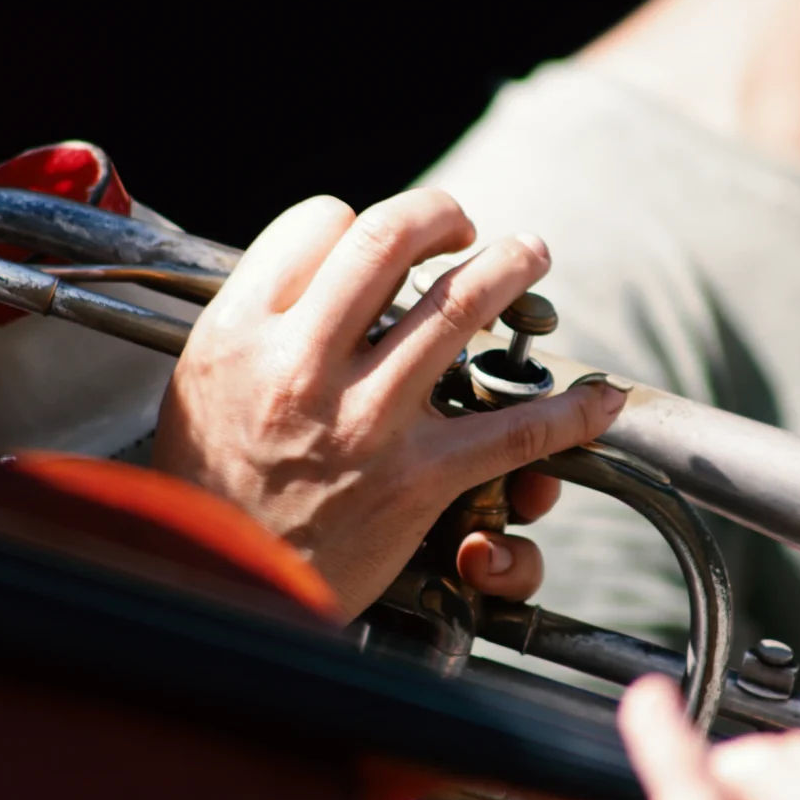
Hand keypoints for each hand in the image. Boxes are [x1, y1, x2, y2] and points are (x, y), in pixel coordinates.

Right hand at [152, 189, 625, 619]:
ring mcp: (366, 419)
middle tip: (465, 224)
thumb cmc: (210, 480)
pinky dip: (568, 412)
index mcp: (243, 332)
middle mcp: (302, 365)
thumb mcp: (200, 377)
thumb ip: (257, 314)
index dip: (357, 216)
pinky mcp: (417, 479)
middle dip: (442, 214)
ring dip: (509, 266)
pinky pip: (512, 433)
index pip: (316, 226)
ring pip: (458, 308)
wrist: (218, 585)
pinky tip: (599, 396)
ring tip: (529, 254)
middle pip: (388, 241)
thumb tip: (322, 261)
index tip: (383, 239)